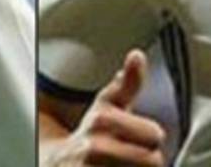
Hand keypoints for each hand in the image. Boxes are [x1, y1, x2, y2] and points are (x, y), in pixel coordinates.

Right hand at [45, 49, 166, 165]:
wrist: (56, 163)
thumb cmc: (89, 135)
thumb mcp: (105, 106)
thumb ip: (126, 85)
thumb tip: (137, 55)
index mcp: (101, 120)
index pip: (154, 135)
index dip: (151, 137)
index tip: (142, 136)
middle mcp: (92, 147)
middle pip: (152, 160)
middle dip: (147, 160)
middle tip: (131, 157)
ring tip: (121, 166)